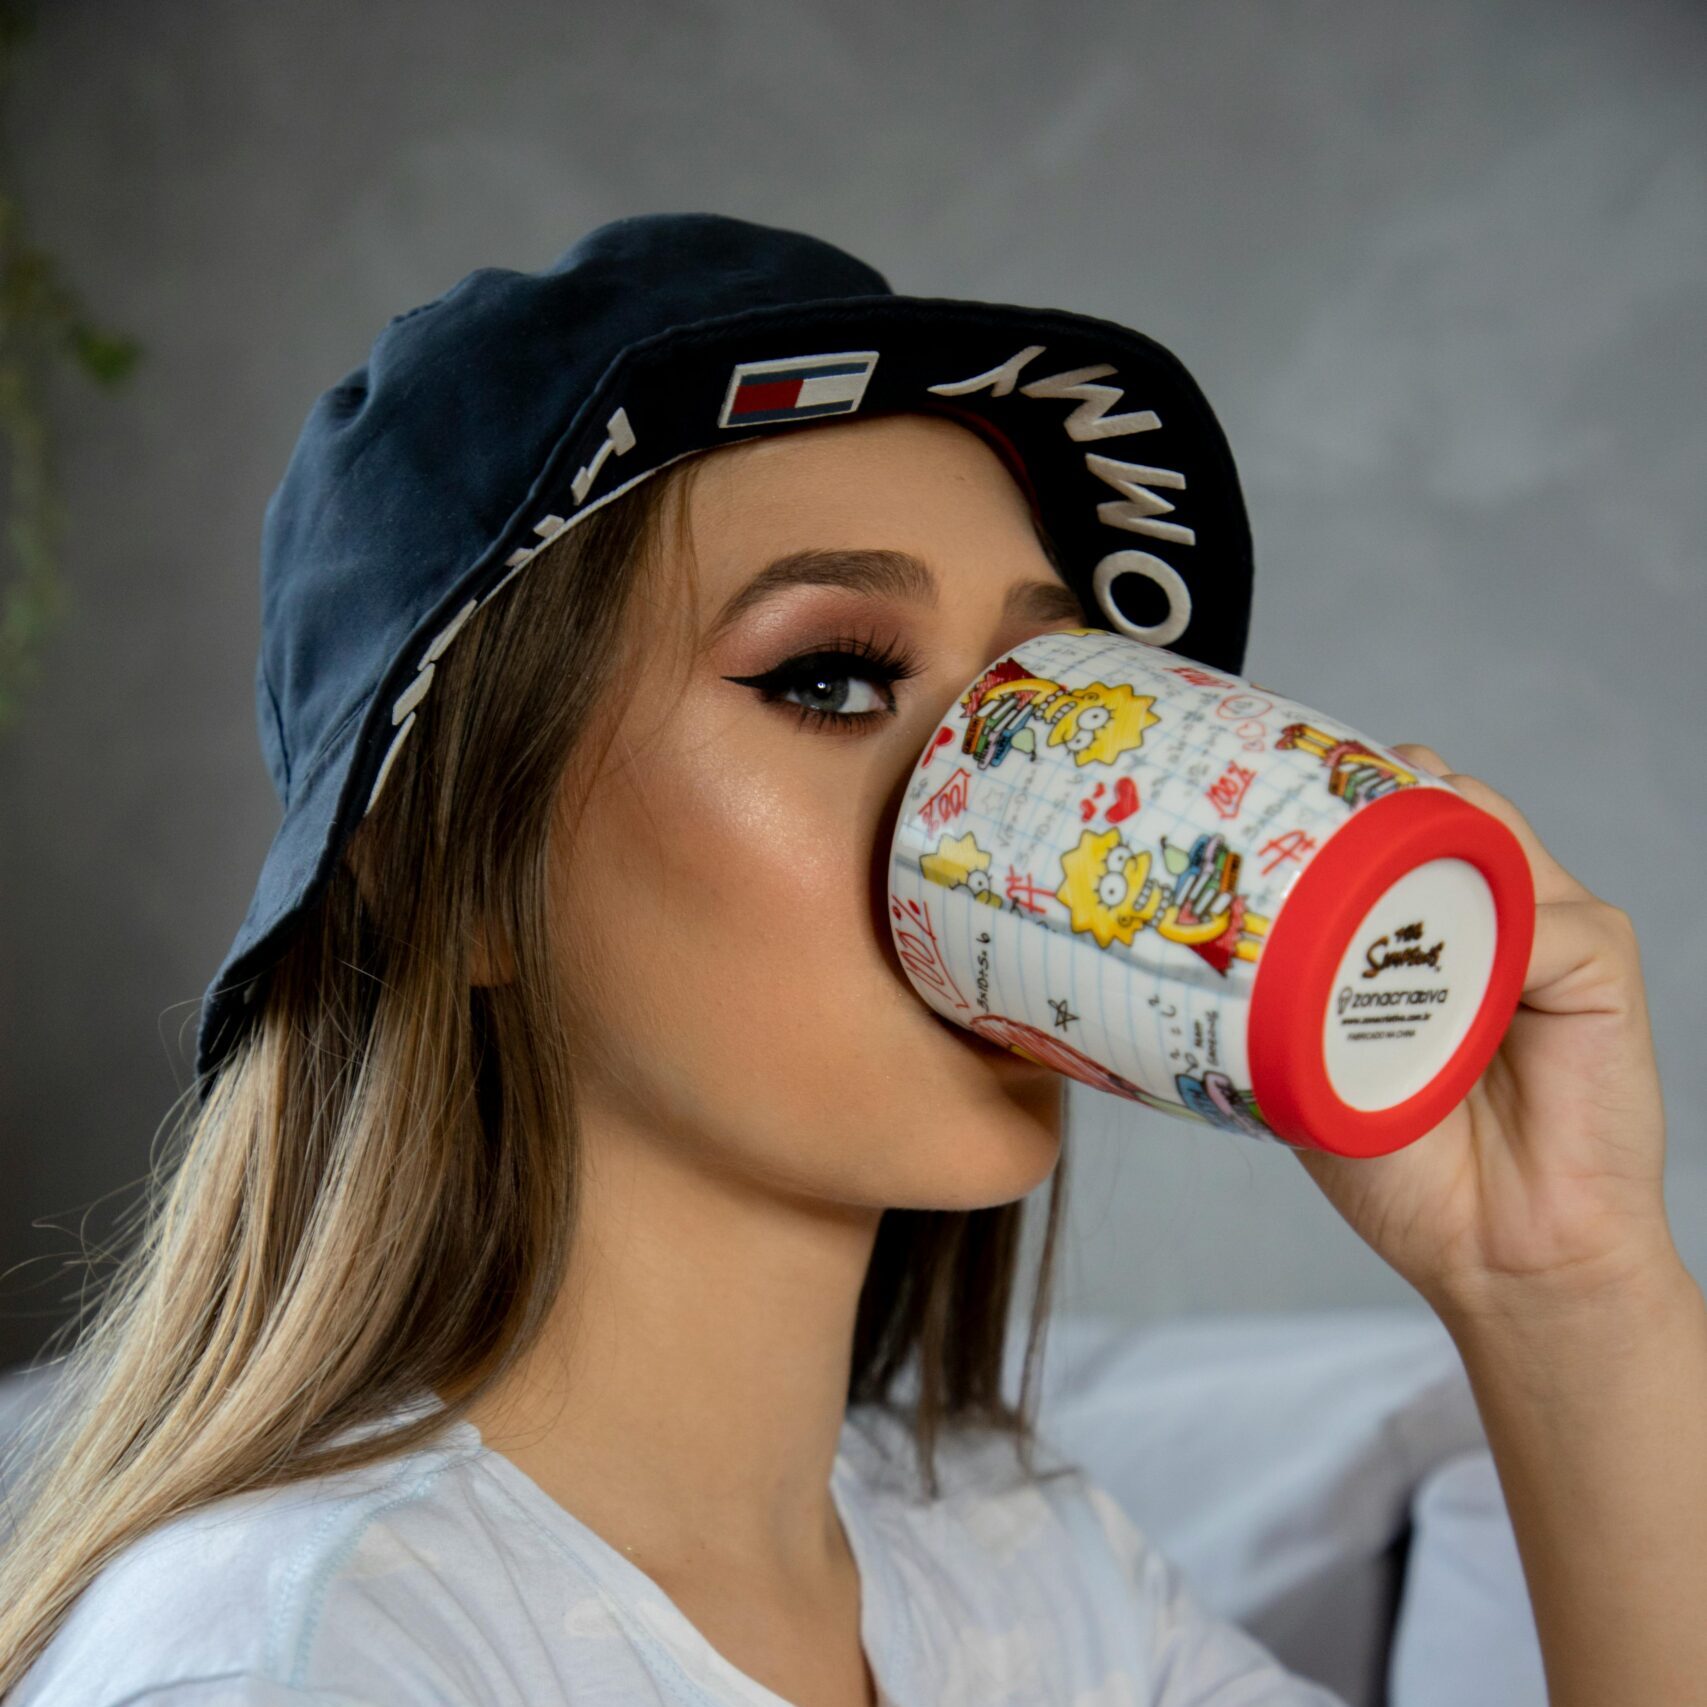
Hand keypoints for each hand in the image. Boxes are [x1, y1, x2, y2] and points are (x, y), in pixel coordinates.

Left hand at [1288, 745, 1678, 1322]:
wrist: (1492, 1252)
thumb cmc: (1402, 1165)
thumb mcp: (1314, 1062)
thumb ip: (1295, 988)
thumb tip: (1234, 923)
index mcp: (1410, 931)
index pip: (1378, 823)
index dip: (1325, 797)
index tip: (1261, 786)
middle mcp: (1479, 912)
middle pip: (1433, 803)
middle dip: (1369, 793)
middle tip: (1303, 800)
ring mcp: (1544, 928)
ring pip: (1487, 833)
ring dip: (1423, 847)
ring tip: (1358, 886)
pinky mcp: (1599, 964)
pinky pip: (1549, 917)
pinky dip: (1498, 940)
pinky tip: (1456, 990)